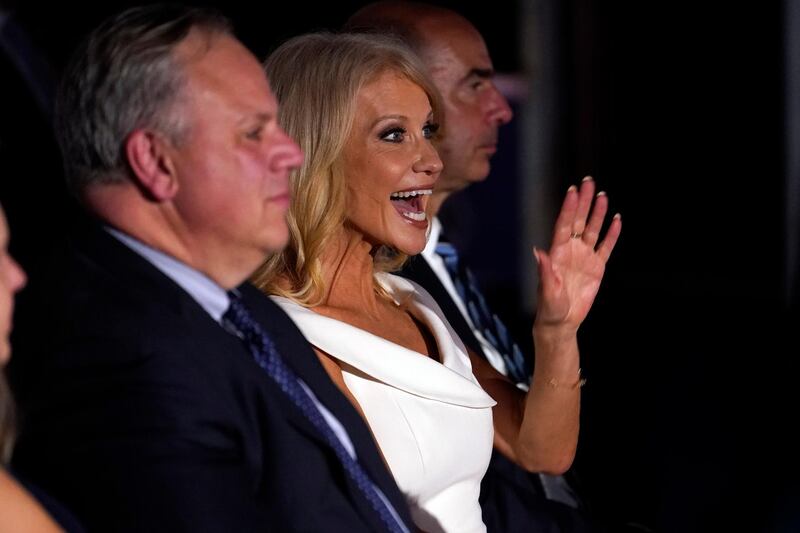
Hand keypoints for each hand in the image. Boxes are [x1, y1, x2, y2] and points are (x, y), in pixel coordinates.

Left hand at [533, 177, 620, 331]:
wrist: (561, 321)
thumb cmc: (550, 307)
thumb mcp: (547, 290)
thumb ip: (545, 271)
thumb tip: (538, 252)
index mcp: (557, 253)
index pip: (564, 225)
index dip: (569, 209)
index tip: (572, 191)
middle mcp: (571, 251)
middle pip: (579, 221)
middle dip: (583, 202)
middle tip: (588, 182)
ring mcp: (584, 257)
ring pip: (593, 230)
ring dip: (598, 213)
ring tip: (603, 196)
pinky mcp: (596, 267)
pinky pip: (606, 247)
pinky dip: (612, 234)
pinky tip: (616, 220)